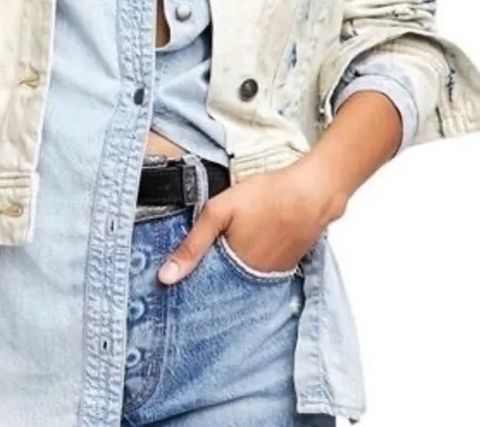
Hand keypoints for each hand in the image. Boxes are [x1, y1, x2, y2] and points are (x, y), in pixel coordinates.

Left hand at [156, 153, 347, 284]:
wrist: (313, 192)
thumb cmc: (267, 196)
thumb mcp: (220, 211)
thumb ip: (193, 244)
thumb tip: (166, 277)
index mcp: (234, 270)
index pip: (205, 287)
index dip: (192, 279)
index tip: (178, 279)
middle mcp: (254, 281)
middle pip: (225, 285)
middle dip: (210, 277)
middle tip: (199, 262)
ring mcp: (274, 274)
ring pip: (243, 279)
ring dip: (231, 271)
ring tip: (224, 253)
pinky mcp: (288, 265)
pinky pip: (262, 271)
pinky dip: (252, 263)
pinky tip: (249, 246)